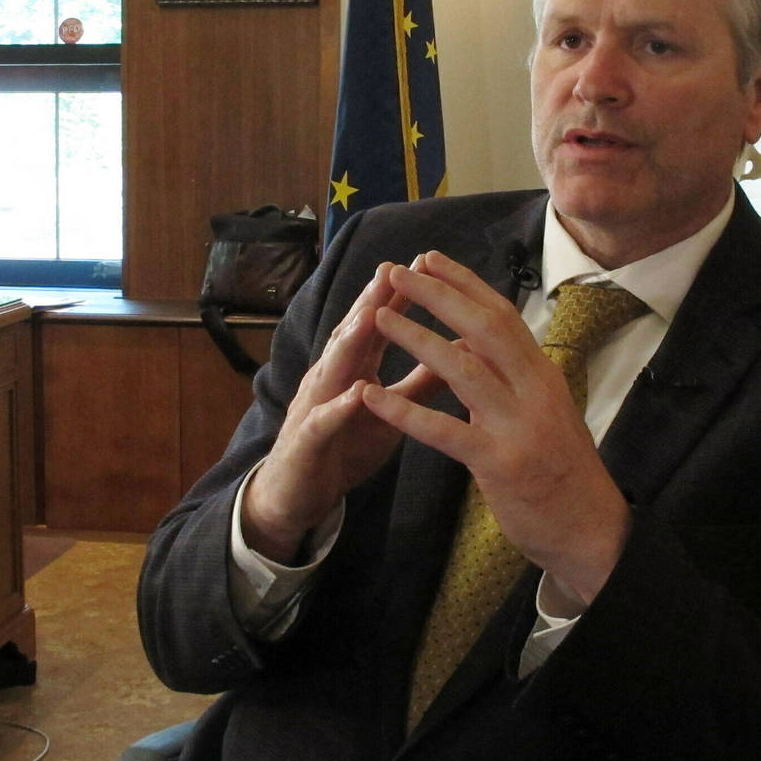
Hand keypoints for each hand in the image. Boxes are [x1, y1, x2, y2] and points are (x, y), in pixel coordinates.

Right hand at [243, 262, 439, 561]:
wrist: (297, 496)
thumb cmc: (346, 446)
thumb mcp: (390, 411)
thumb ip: (421, 382)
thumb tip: (463, 351)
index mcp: (354, 369)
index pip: (377, 325)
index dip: (399, 295)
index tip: (425, 264)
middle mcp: (331, 378)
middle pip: (352, 334)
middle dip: (371, 301)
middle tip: (392, 268)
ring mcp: (314, 406)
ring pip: (332, 368)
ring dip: (350, 340)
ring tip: (371, 314)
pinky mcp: (307, 442)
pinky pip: (323, 422)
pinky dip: (338, 406)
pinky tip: (355, 393)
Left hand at [361, 252, 630, 601]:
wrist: (592, 530)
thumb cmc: (563, 470)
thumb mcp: (543, 412)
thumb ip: (511, 378)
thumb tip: (474, 343)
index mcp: (542, 374)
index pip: (502, 314)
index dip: (464, 283)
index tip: (429, 258)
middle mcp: (534, 390)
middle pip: (483, 327)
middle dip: (438, 294)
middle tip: (397, 271)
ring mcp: (518, 426)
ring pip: (464, 368)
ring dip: (417, 338)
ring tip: (379, 317)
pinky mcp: (500, 464)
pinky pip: (446, 431)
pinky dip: (406, 412)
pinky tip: (372, 397)